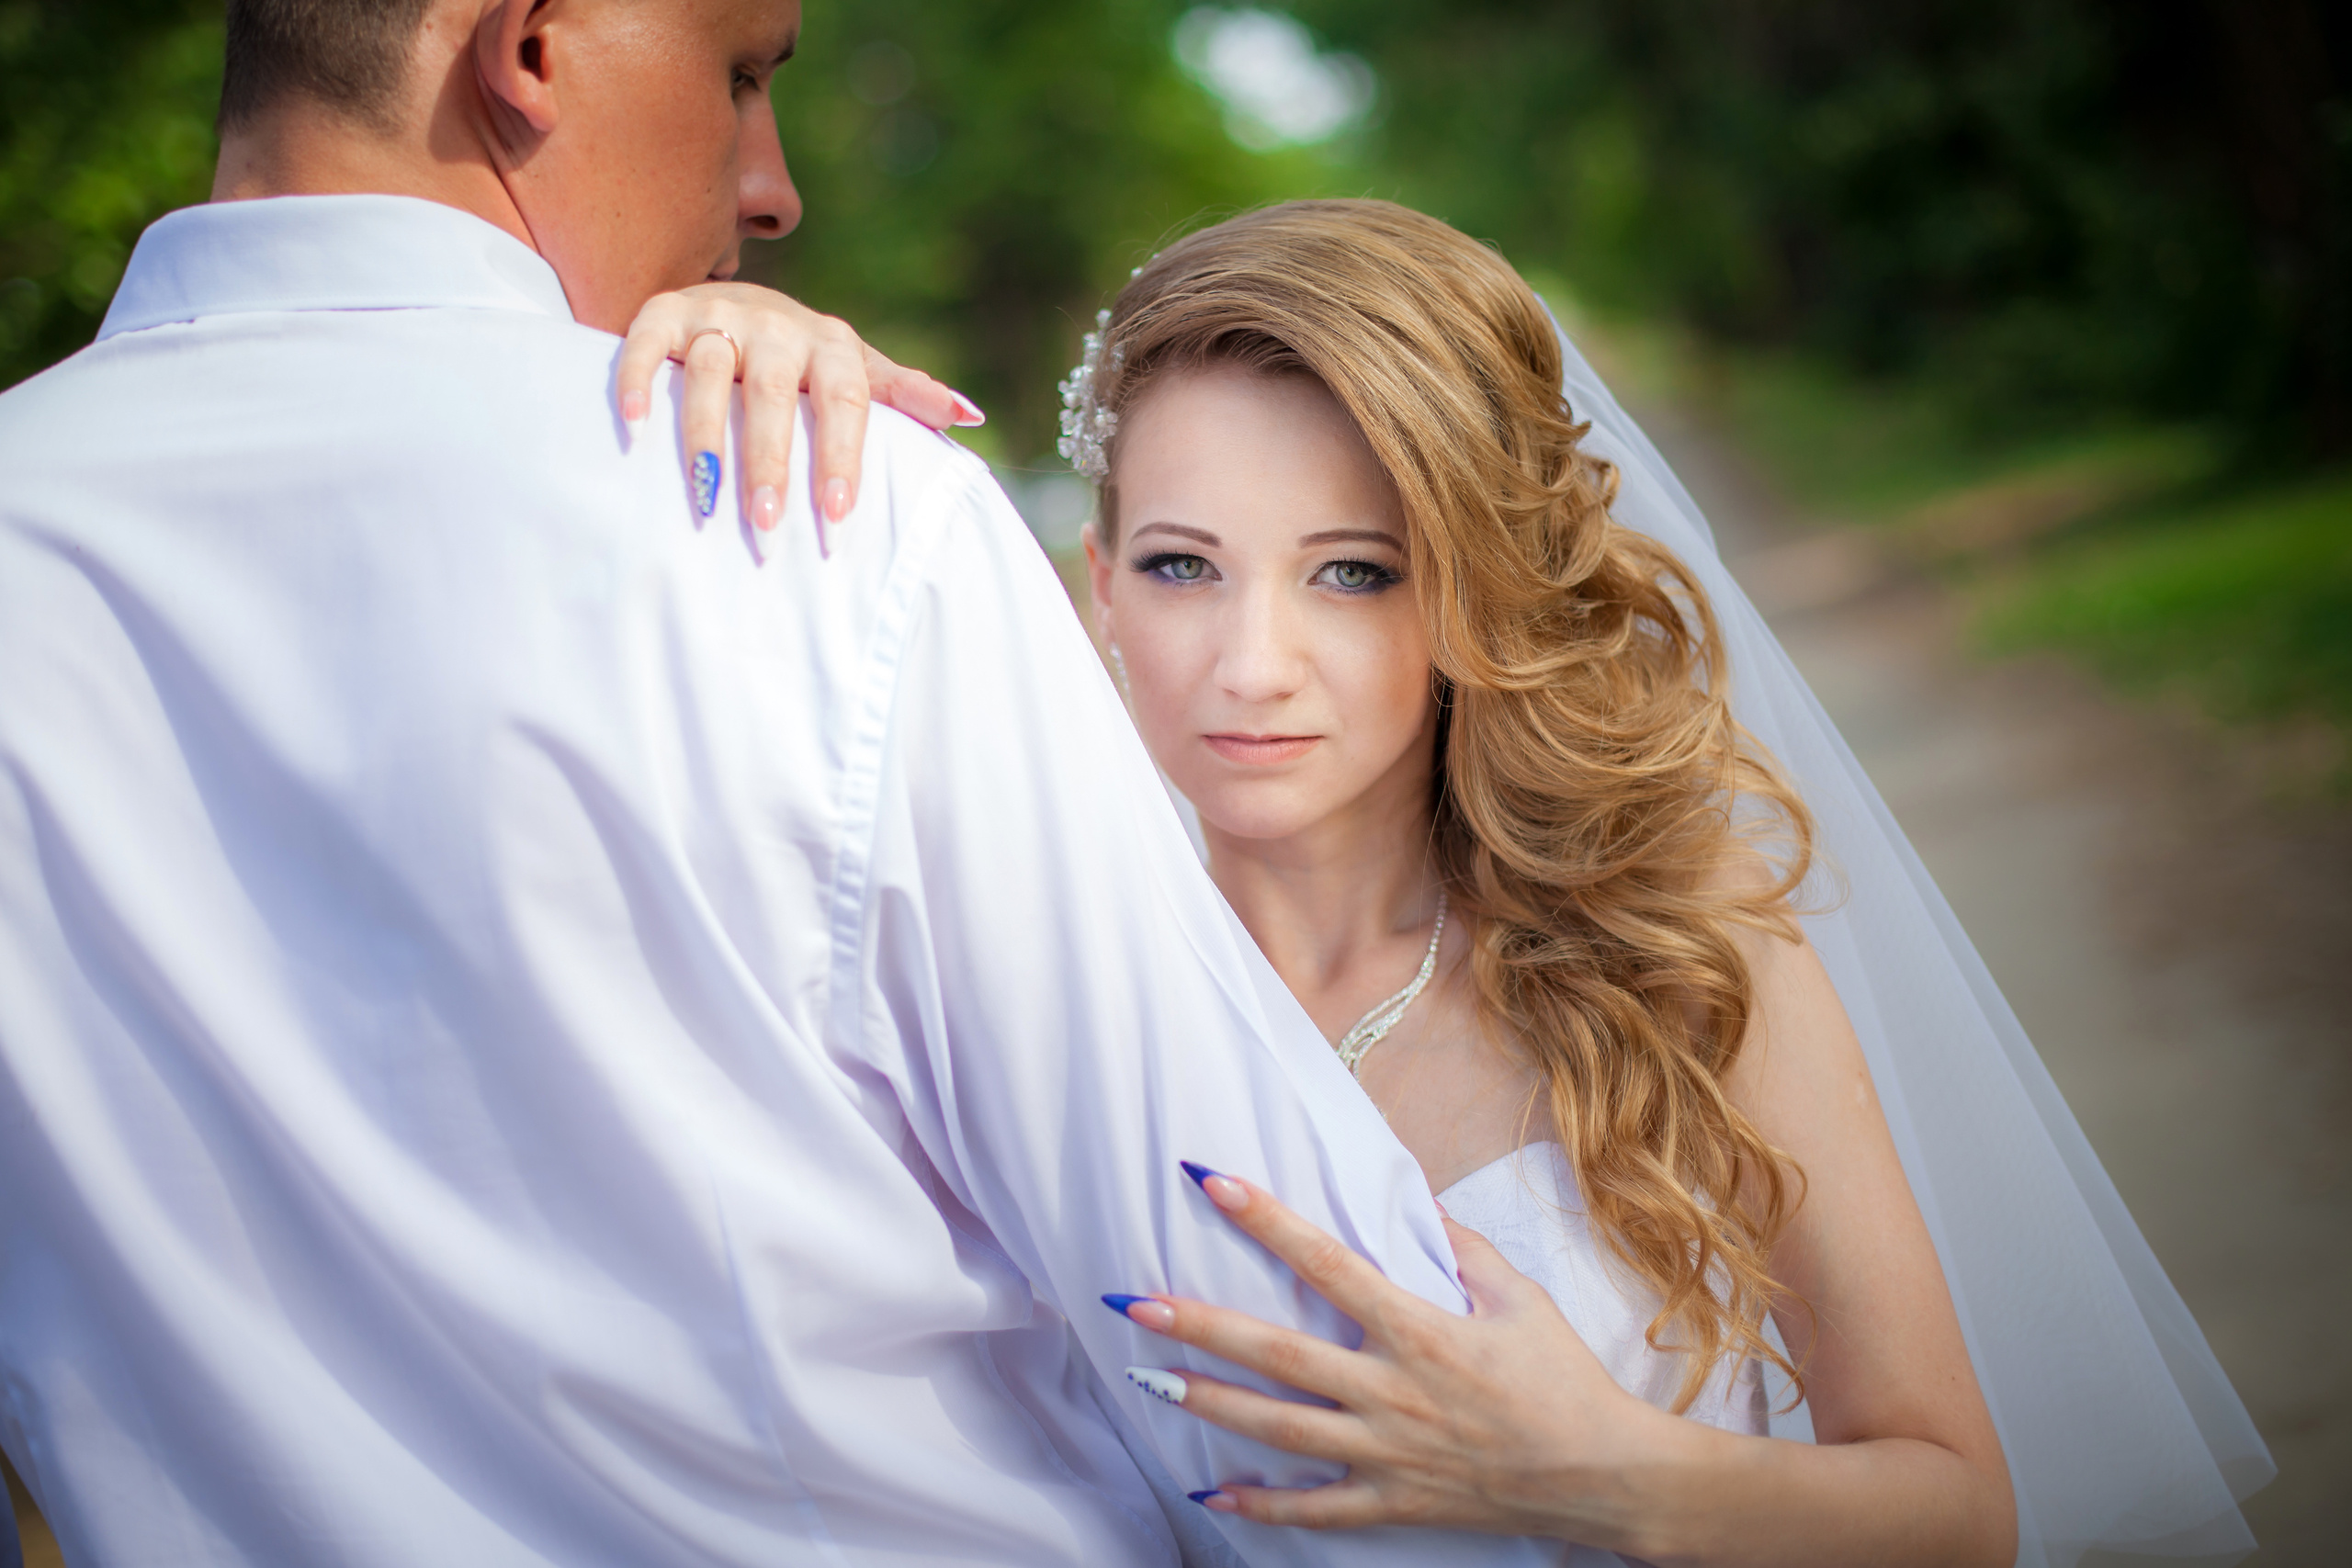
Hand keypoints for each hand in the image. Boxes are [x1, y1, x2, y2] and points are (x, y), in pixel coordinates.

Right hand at [616, 282, 982, 548]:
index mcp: (831, 343)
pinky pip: (646, 343)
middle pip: (774, 393)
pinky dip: (637, 379)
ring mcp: (718, 314)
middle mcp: (776, 324)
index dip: (842, 459)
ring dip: (705, 437)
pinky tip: (633, 427)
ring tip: (705, 497)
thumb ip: (903, 392)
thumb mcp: (857, 369)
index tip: (837, 517)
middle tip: (766, 524)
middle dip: (771, 460)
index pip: (845, 402)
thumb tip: (969, 416)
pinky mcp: (664, 312)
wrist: (738, 301)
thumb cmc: (806, 357)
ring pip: (709, 372)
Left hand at [1109, 1166, 1685, 1546]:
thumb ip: (1461, 1247)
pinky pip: (1317, 1508)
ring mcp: (1388, 1453)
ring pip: (1281, 1430)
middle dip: (1203, 1327)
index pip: (1328, 1265)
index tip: (1214, 1184)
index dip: (1268, 1222)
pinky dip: (1263, 1502)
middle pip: (1280, 1355)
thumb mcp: (1520, 1297)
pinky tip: (1214, 1493)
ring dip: (1211, 1405)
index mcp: (1421, 1331)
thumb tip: (1413, 1199)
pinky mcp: (1395, 1501)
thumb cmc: (1564, 1379)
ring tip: (1149, 1383)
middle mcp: (1393, 1393)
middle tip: (1137, 1302)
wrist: (1604, 1475)